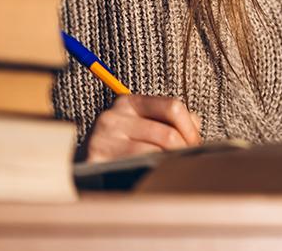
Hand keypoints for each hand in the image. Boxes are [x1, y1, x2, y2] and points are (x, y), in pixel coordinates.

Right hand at [81, 95, 202, 162]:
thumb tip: (196, 126)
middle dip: (185, 151)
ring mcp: (102, 140)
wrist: (85, 167)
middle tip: (190, 163)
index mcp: (129, 102)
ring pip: (154, 153)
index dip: (190, 128)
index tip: (196, 145)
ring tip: (175, 170)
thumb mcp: (143, 124)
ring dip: (171, 164)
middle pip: (167, 134)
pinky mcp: (96, 162)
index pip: (172, 107)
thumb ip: (171, 121)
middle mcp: (113, 117)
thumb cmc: (123, 145)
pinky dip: (152, 174)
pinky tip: (155, 177)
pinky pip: (136, 169)